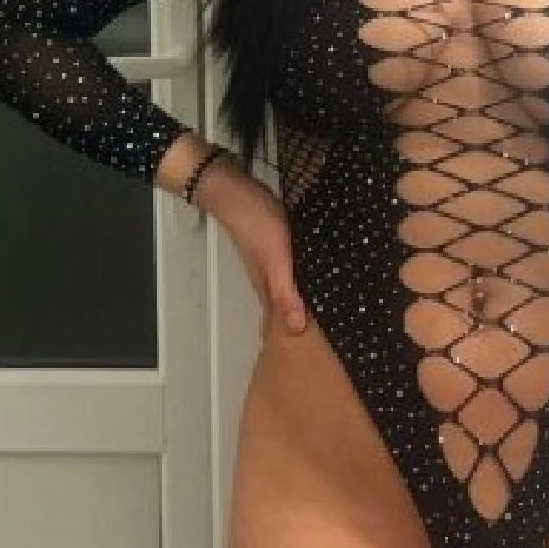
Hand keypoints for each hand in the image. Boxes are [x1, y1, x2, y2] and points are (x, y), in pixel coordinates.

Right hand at [206, 173, 308, 338]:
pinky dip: (295, 281)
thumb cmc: (255, 221)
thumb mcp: (276, 256)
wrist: (233, 188)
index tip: (305, 359)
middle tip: (315, 343)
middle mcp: (265, 278)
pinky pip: (286, 272)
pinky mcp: (272, 245)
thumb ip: (285, 291)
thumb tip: (297, 327)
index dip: (289, 339)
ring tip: (314, 316)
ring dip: (295, 303)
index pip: (277, 322)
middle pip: (280, 309)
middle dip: (294, 324)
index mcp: (266, 286)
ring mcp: (267, 262)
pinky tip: (305, 277)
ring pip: (282, 290)